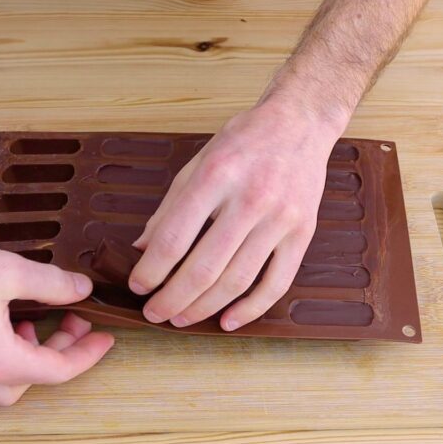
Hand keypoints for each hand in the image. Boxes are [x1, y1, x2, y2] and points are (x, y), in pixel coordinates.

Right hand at [0, 216, 113, 405]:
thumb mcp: (8, 270)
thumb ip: (51, 284)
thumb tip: (81, 289)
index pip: (56, 371)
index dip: (87, 354)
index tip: (104, 337)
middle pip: (29, 382)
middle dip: (56, 353)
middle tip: (69, 321)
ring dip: (21, 364)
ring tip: (27, 324)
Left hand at [128, 102, 345, 330]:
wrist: (300, 123)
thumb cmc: (245, 141)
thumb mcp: (199, 161)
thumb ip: (171, 207)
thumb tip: (143, 248)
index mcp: (216, 176)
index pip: (175, 237)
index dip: (152, 270)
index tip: (139, 286)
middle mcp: (250, 198)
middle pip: (205, 267)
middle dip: (174, 298)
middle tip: (155, 313)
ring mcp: (280, 218)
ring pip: (238, 280)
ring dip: (205, 308)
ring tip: (183, 319)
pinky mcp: (303, 232)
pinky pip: (277, 282)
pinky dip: (251, 308)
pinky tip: (228, 320)